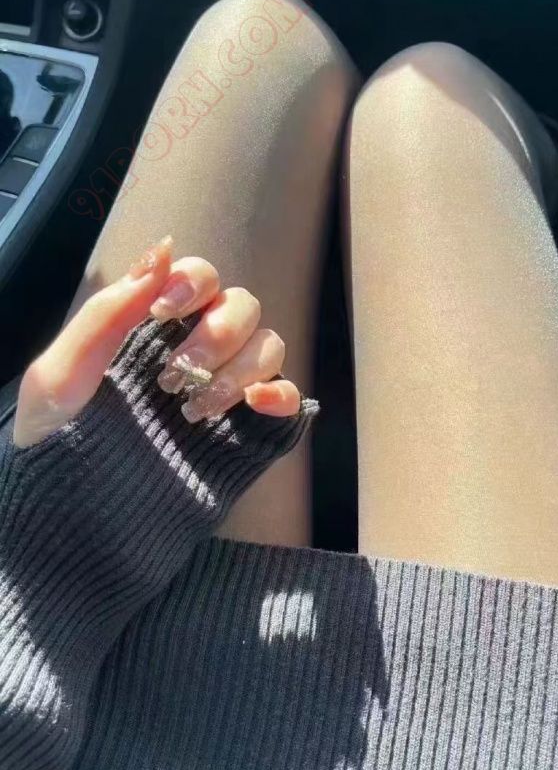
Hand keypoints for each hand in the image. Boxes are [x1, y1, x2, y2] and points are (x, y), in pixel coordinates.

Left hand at [13, 236, 301, 446]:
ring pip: (269, 346)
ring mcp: (226, 391)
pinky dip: (281, 394)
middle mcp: (197, 353)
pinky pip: (287, 396)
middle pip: (242, 307)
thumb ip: (108, 313)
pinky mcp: (247, 432)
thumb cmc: (57, 445)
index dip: (192, 284)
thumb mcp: (61, 376)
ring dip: (239, 369)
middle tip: (172, 379)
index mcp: (155, 330)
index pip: (200, 278)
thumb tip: (163, 248)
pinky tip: (254, 406)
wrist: (75, 520)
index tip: (161, 313)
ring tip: (194, 411)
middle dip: (215, 335)